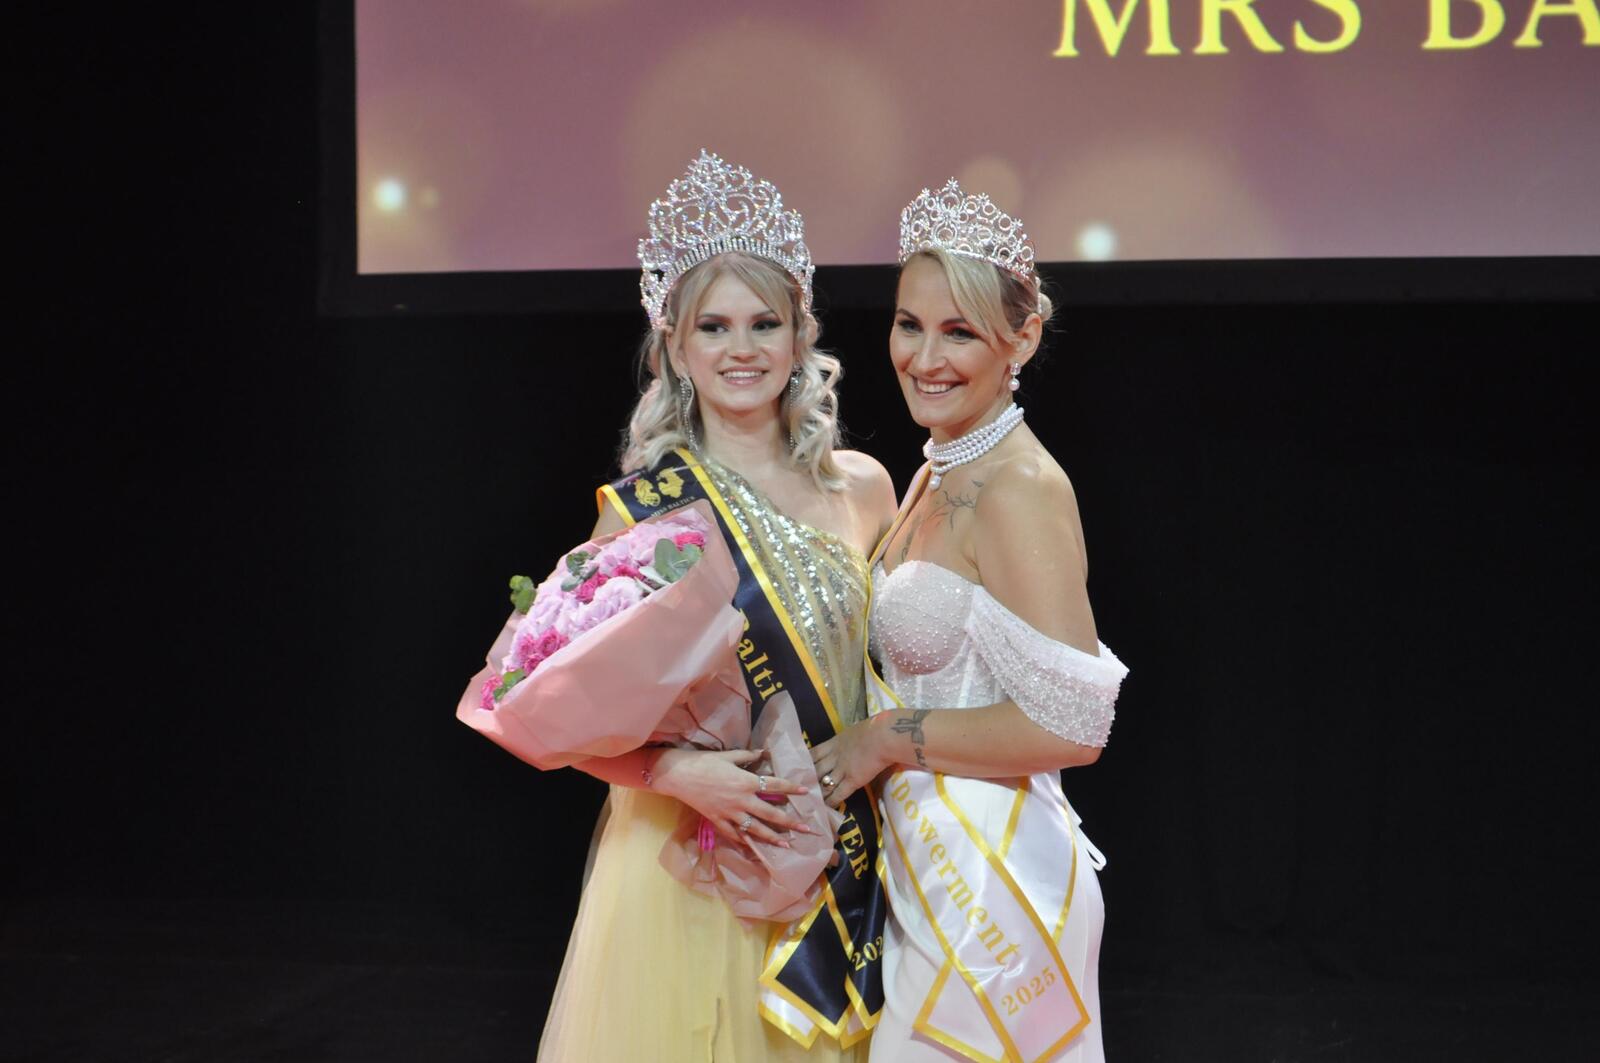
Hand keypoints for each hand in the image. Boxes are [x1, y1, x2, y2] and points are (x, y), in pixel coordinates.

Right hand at [651, 748, 814, 847]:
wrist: (679, 775)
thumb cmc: (704, 762)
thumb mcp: (728, 755)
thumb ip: (747, 756)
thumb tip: (763, 753)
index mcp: (746, 781)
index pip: (774, 784)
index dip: (791, 788)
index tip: (805, 791)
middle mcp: (741, 800)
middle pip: (770, 813)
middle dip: (790, 822)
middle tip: (806, 829)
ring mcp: (730, 813)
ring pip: (755, 829)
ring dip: (772, 837)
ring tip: (786, 844)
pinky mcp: (717, 820)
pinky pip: (733, 834)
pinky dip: (743, 842)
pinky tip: (752, 848)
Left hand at [809, 718, 887, 808]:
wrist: (885, 736)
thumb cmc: (876, 728)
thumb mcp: (855, 730)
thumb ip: (849, 738)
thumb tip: (851, 739)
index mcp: (835, 742)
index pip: (814, 753)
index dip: (806, 761)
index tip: (800, 768)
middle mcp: (834, 756)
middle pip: (815, 769)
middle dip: (807, 779)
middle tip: (798, 788)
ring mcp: (842, 769)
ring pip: (824, 783)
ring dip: (817, 792)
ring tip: (810, 800)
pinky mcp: (853, 780)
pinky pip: (838, 793)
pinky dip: (831, 801)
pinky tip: (826, 807)